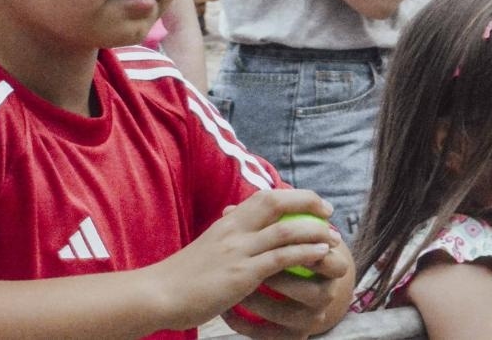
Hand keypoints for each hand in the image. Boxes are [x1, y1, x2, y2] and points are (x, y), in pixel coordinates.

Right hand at [148, 189, 342, 333]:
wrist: (157, 295)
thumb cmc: (182, 277)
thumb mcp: (207, 247)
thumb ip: (227, 235)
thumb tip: (237, 222)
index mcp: (227, 221)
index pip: (265, 196)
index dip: (293, 195)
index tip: (313, 203)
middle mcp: (234, 229)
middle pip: (278, 203)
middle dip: (309, 203)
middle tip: (330, 214)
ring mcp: (239, 250)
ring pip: (287, 230)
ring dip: (316, 232)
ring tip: (334, 238)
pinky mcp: (243, 273)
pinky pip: (282, 257)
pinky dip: (306, 253)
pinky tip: (321, 255)